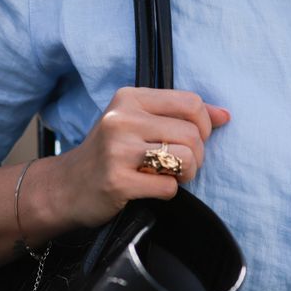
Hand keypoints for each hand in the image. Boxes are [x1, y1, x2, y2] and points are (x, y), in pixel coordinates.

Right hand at [36, 87, 230, 231]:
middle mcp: (121, 119)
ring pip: (185, 158)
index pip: (191, 103)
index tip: (193, 140)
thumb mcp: (137, 122)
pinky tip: (149, 188)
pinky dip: (167, 192)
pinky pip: (169, 187)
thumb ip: (179, 115)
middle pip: (192, 134)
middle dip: (197, 156)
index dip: (204, 125)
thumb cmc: (109, 153)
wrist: (65, 187)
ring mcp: (117, 151)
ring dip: (186, 174)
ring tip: (169, 176)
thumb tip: (225, 115)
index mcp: (129, 98)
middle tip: (179, 165)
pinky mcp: (117, 181)